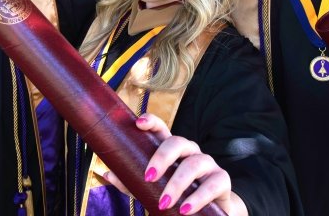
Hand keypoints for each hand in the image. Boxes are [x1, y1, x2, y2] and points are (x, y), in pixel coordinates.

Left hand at [103, 113, 247, 215]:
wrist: (208, 213)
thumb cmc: (176, 195)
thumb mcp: (151, 189)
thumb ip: (132, 182)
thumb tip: (107, 173)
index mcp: (172, 150)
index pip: (162, 129)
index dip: (152, 121)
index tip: (139, 123)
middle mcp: (190, 151)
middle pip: (178, 142)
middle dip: (162, 157)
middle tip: (149, 177)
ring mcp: (207, 164)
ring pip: (195, 163)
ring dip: (178, 183)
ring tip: (165, 203)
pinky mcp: (221, 181)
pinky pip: (213, 184)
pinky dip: (198, 197)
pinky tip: (185, 209)